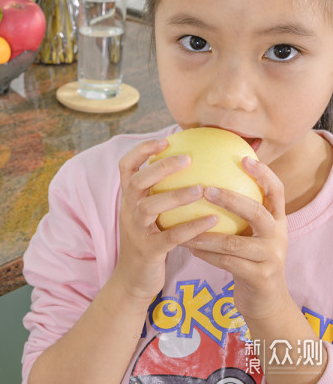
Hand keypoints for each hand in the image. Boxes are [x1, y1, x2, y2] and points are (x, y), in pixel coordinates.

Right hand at [114, 139, 217, 302]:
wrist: (133, 280)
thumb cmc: (150, 240)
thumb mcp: (150, 214)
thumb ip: (162, 192)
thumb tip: (195, 165)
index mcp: (129, 199)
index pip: (126, 167)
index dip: (142, 150)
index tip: (166, 140)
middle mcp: (128, 211)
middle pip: (136, 182)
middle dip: (159, 167)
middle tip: (187, 158)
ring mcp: (136, 231)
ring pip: (149, 207)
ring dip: (175, 196)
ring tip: (201, 189)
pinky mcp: (148, 251)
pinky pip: (170, 237)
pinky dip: (190, 228)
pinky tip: (213, 220)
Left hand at [182, 157, 289, 319]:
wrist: (265, 302)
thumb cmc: (249, 259)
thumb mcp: (250, 234)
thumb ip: (238, 212)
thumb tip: (206, 178)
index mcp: (277, 221)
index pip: (276, 191)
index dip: (263, 174)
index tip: (244, 158)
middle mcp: (278, 236)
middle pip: (257, 212)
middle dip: (231, 199)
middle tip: (205, 189)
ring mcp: (271, 258)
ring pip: (234, 242)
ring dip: (205, 232)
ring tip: (182, 223)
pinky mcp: (260, 278)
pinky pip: (226, 262)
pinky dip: (206, 253)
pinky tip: (189, 247)